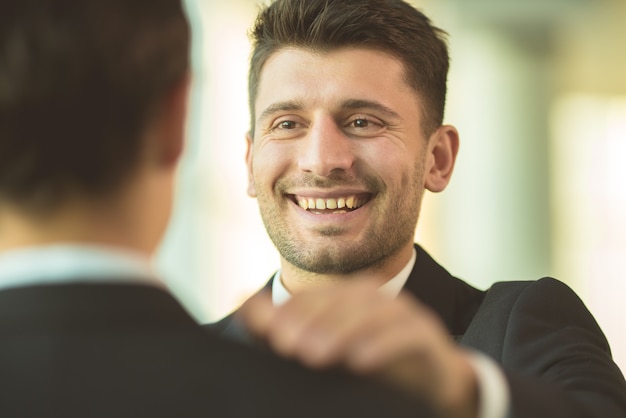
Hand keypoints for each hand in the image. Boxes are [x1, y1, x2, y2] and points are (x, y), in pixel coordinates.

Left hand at [238, 279, 478, 417]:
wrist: (430, 386)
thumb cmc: (371, 367)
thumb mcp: (326, 349)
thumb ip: (285, 327)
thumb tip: (243, 302)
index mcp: (352, 299)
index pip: (321, 296)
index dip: (295, 311)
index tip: (270, 333)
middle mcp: (379, 301)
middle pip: (347, 300)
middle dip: (315, 320)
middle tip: (287, 345)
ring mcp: (406, 316)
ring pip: (376, 312)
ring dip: (344, 331)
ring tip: (316, 355)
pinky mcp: (428, 339)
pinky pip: (408, 336)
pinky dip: (384, 346)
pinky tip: (360, 363)